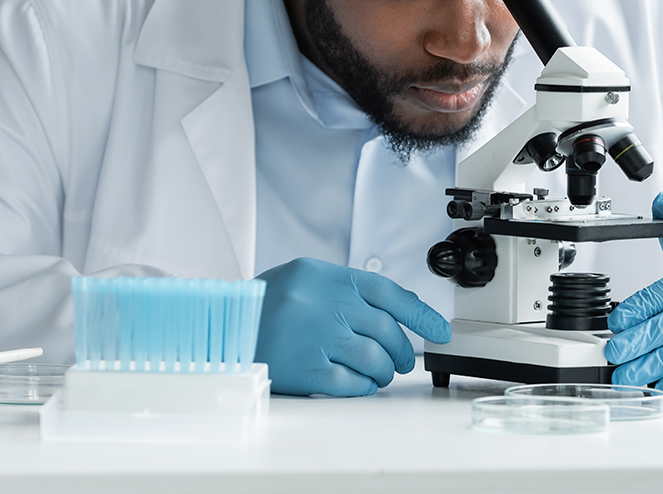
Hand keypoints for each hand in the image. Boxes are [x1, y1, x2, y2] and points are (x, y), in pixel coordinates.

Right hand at [255, 257, 450, 395]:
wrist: (221, 330)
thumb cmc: (266, 305)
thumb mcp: (304, 279)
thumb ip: (346, 289)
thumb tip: (397, 311)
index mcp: (326, 276)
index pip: (389, 293)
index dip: (422, 315)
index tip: (441, 331)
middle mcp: (324, 304)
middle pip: (387, 330)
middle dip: (402, 350)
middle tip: (403, 361)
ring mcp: (316, 338)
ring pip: (375, 358)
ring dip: (385, 371)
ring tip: (380, 373)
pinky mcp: (305, 370)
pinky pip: (352, 383)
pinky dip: (363, 387)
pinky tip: (360, 384)